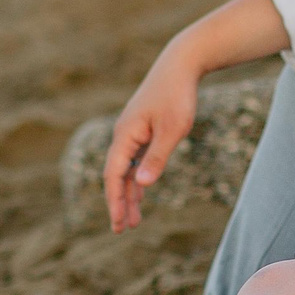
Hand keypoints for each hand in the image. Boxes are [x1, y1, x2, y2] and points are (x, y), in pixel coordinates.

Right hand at [102, 52, 199, 231]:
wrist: (180, 64)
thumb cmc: (178, 95)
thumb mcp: (172, 129)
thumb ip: (157, 157)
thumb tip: (141, 184)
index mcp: (125, 135)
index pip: (113, 175)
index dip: (114, 201)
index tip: (118, 223)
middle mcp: (123, 135)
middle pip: (115, 175)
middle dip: (118, 203)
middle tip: (121, 230)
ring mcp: (132, 132)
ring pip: (125, 169)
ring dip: (128, 194)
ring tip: (133, 220)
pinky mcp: (143, 130)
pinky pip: (135, 160)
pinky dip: (136, 178)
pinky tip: (141, 192)